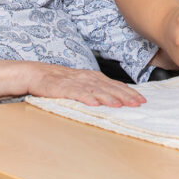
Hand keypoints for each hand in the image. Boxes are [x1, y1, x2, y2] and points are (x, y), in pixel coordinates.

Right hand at [28, 63, 146, 107]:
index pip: (115, 85)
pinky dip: (86, 98)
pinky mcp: (63, 87)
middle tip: (137, 103)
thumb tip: (116, 98)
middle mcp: (87, 77)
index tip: (142, 100)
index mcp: (94, 77)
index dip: (129, 92)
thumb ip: (98, 89)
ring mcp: (76, 82)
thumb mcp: (83, 83)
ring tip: (119, 105)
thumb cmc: (61, 81)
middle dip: (125, 96)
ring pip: (96, 90)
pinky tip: (94, 104)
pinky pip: (76, 93)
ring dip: (109, 97)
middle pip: (110, 87)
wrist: (37, 74)